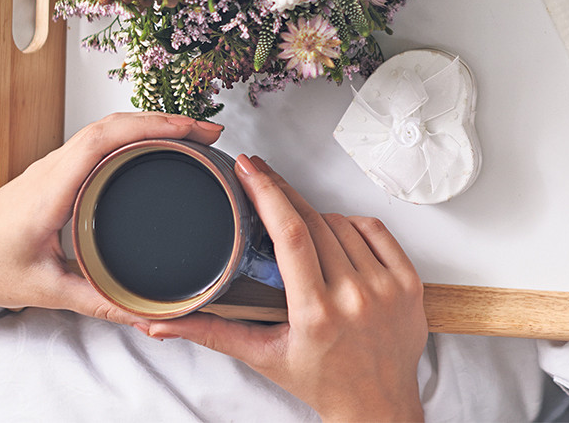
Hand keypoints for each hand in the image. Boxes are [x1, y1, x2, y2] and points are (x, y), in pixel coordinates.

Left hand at [0, 111, 222, 323]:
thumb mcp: (46, 290)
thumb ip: (99, 302)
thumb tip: (147, 313)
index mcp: (51, 189)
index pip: (105, 138)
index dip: (152, 126)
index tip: (191, 131)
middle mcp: (52, 168)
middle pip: (113, 124)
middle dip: (164, 120)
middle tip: (208, 132)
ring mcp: (51, 167)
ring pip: (104, 129)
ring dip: (147, 124)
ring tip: (189, 137)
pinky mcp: (52, 173)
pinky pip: (96, 143)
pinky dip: (130, 136)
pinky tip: (150, 150)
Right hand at [149, 156, 426, 422]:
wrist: (376, 406)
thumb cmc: (321, 381)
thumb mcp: (262, 355)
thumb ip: (211, 332)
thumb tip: (158, 323)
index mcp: (316, 314)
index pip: (290, 235)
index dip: (267, 193)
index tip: (248, 168)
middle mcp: (355, 297)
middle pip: (313, 221)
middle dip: (281, 193)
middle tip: (258, 176)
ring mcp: (387, 288)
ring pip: (342, 223)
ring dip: (315, 217)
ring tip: (298, 232)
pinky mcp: (410, 283)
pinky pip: (376, 230)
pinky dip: (352, 225)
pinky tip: (336, 234)